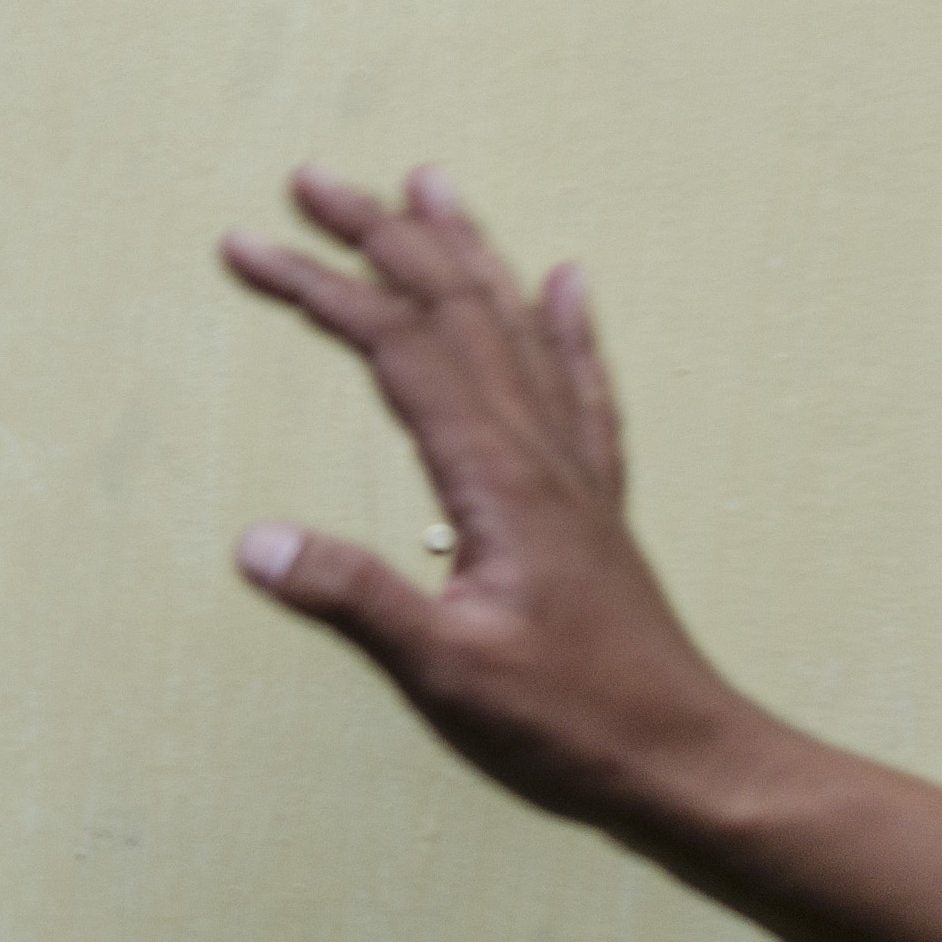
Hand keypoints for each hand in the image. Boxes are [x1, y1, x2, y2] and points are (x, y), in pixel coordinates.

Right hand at [219, 165, 758, 836]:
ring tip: (428, 184)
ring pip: (514, 328)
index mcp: (495, 477)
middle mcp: (538, 452)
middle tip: (313, 179)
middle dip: (380, 236)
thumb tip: (255, 541)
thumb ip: (355, 596)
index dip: (320, 288)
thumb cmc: (575, 723)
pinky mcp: (592, 505)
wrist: (694, 762)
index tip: (247, 246)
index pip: (396, 349)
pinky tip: (566, 283)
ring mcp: (573, 473)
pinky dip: (567, 325)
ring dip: (464, 251)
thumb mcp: (446, 670)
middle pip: (453, 310)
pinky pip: (582, 387)